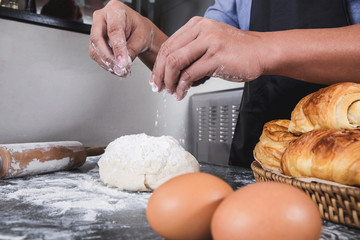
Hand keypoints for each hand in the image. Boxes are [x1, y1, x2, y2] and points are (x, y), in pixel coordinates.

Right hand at [89, 0, 155, 76]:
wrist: (137, 32)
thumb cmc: (139, 29)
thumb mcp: (141, 37)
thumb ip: (132, 49)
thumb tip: (123, 63)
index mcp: (115, 9)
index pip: (113, 30)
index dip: (118, 48)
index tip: (123, 62)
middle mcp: (102, 18)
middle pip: (97, 39)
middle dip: (109, 58)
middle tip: (120, 69)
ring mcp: (96, 29)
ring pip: (94, 49)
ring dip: (107, 64)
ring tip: (121, 71)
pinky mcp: (95, 42)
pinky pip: (96, 55)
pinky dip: (106, 65)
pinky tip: (117, 69)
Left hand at [151, 17, 267, 99]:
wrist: (261, 51)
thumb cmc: (237, 50)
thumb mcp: (210, 43)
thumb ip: (191, 51)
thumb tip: (171, 70)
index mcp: (197, 25)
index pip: (168, 44)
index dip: (158, 64)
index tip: (156, 77)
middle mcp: (202, 30)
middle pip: (168, 53)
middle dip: (160, 74)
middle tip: (158, 87)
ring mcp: (209, 43)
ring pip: (176, 62)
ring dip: (169, 81)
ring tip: (171, 91)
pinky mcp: (216, 57)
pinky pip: (190, 74)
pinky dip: (182, 87)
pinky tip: (182, 92)